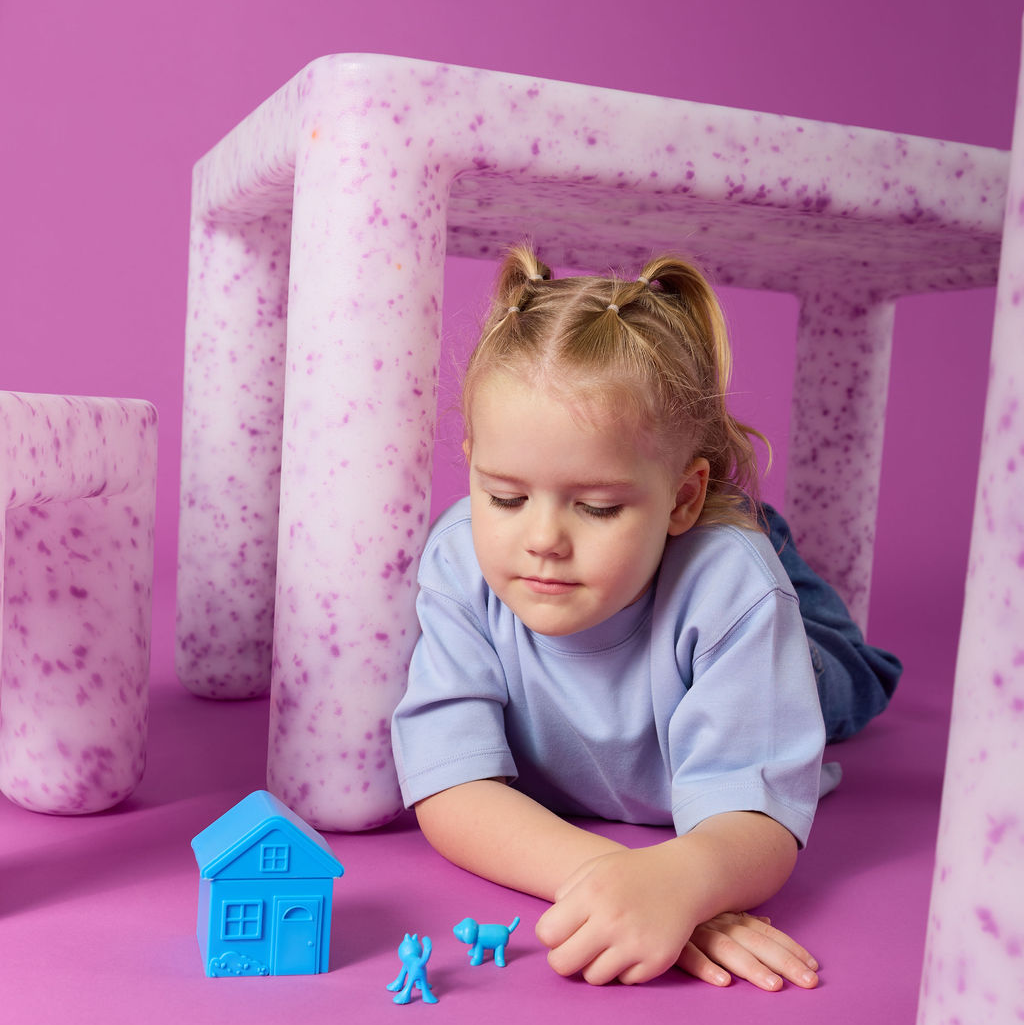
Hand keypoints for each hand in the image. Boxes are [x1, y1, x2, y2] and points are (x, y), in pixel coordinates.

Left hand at [535, 847, 697, 985]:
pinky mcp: (657, 961)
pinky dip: (624, 968)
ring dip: (594, 964)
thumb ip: (566, 892)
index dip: (551, 934)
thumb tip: (551, 929)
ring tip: (605, 945)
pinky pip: (623, 981)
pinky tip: (630, 947)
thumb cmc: (632, 873)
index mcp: (592, 893)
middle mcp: (612, 920)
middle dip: (563, 958)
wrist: (683, 877)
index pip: (547, 933)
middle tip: (574, 948)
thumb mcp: (595, 868)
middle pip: (563, 963)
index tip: (562, 930)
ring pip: (592, 977)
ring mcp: (636, 943)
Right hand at [678, 912, 819, 990]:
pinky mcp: (668, 939)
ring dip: (751, 967)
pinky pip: (688, 954)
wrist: (632, 883)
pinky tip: (722, 982)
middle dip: (784, 961)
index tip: (814, 966)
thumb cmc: (677, 900)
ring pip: (727, 948)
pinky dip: (705, 967)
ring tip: (774, 986)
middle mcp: (715, 920)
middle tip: (809, 982)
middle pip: (754, 942)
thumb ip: (739, 918)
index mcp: (726, 915)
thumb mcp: (713, 907)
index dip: (790, 948)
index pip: (765, 933)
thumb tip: (768, 923)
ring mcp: (693, 928)